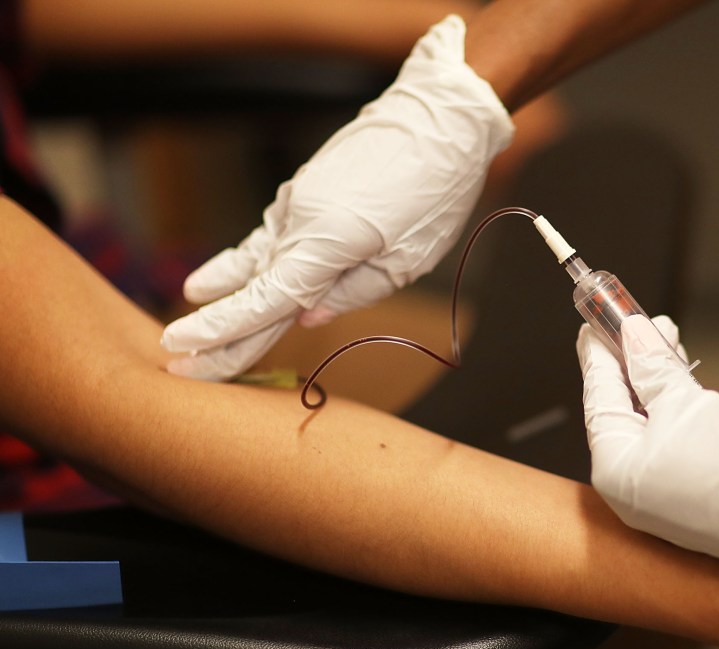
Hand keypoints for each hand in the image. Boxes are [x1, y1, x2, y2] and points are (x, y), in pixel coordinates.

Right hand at [162, 15, 512, 379]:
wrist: (441, 116)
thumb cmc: (435, 189)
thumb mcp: (407, 259)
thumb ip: (352, 293)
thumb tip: (304, 317)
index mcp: (325, 241)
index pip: (263, 301)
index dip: (222, 332)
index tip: (181, 353)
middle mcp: (299, 221)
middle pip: (254, 288)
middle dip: (218, 329)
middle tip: (177, 360)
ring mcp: (297, 202)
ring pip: (256, 260)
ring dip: (225, 292)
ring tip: (187, 316)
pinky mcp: (304, 190)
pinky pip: (268, 236)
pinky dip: (242, 261)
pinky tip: (216, 279)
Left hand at [576, 314, 718, 603]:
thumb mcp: (685, 403)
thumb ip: (653, 368)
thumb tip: (634, 337)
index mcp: (615, 472)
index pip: (599, 400)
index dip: (599, 356)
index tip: (594, 326)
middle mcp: (632, 493)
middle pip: (624, 414)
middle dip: (634, 364)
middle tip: (635, 325)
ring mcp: (664, 501)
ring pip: (651, 428)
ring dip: (659, 383)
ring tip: (666, 340)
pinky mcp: (696, 502)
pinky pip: (674, 446)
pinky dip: (677, 412)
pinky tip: (685, 383)